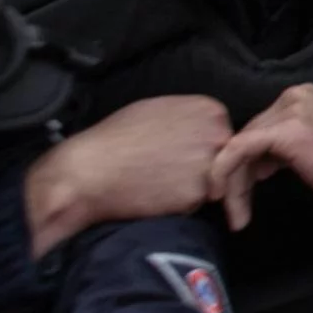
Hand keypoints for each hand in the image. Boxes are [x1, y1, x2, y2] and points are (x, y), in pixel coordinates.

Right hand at [24, 96, 230, 260]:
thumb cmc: (115, 139)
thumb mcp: (158, 109)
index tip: (179, 153)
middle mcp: (217, 134)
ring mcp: (209, 164)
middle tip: (168, 171)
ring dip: (193, 187)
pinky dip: (180, 204)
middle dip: (204, 167)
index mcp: (210, 109)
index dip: (201, 148)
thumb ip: (191, 115)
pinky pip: (197, 203)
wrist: (87, 171)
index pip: (222, 133)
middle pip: (225, 158)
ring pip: (215, 182)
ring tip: (159, 182)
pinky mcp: (196, 194)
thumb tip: (205, 125)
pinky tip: (155, 195)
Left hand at [206, 84, 312, 228]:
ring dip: (232, 182)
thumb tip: (255, 166)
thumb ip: (284, 147)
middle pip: (247, 136)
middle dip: (236, 175)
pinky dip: (226, 174)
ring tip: (236, 213)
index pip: (259, 128)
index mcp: (301, 98)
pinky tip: (228, 200)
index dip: (243, 163)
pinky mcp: (285, 130)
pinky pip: (239, 150)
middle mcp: (293, 97)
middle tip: (235, 209)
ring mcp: (289, 111)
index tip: (239, 194)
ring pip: (240, 145)